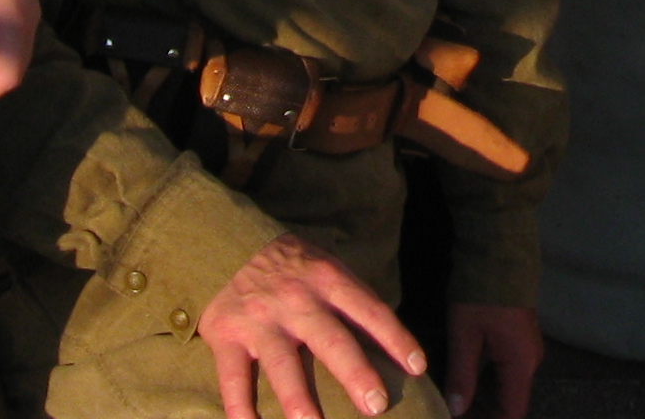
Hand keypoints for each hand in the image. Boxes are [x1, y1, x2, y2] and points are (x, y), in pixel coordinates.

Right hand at [200, 232, 428, 418]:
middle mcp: (297, 300)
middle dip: (355, 374)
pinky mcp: (226, 336)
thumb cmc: (290, 266)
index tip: (418, 368)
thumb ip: (352, 299)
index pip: (369, 310)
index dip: (396, 338)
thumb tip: (391, 340)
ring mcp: (260, 320)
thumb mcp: (326, 266)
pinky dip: (241, 407)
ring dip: (298, 398)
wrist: (226, 242)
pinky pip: (234, 378)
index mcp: (327, 280)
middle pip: (331, 341)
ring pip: (282, 364)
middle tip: (377, 404)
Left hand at [444, 301, 544, 417]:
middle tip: (458, 414)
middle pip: (512, 400)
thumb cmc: (482, 296)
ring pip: (509, 385)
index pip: (513, 412)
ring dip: (487, 397)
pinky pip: (509, 369)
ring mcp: (528, 347)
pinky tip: (469, 381)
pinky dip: (491, 381)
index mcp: (521, 364)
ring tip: (459, 402)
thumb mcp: (465, 336)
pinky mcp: (521, 336)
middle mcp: (531, 360)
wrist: (500, 254)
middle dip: (487, 413)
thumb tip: (456, 411)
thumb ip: (462, 376)